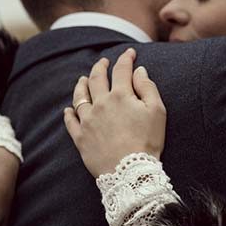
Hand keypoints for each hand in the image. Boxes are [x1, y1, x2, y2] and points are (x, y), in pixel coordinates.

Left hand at [64, 48, 166, 177]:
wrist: (130, 172)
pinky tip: (68, 109)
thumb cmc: (147, 142)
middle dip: (100, 66)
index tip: (129, 53)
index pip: (122, 70)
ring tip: (82, 79)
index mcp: (120, 95)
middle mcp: (101, 104)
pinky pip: (70, 121)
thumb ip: (148, 88)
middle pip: (96, 78)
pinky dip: (69, 113)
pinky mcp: (80, 137)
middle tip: (103, 62)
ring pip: (80, 96)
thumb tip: (139, 71)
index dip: (126, 59)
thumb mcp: (157, 112)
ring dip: (81, 85)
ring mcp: (88, 120)